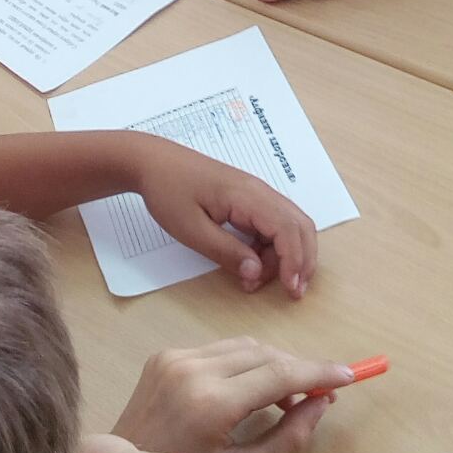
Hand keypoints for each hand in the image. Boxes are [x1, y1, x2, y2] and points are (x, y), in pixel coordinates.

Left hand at [113, 339, 354, 452]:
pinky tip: (251, 392)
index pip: (279, 374)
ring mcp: (173, 358)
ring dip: (272, 364)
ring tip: (288, 398)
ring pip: (242, 347)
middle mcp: (191, 370)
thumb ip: (290, 437)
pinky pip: (217, 351)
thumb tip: (322, 402)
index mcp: (210, 403)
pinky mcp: (163, 356)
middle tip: (321, 393)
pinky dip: (243, 364)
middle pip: (264, 353)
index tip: (349, 375)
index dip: (318, 372)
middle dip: (298, 368)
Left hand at [132, 135, 315, 297]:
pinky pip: (271, 223)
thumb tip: (257, 272)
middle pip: (299, 226)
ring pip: (288, 225)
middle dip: (301, 260)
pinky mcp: (246, 198)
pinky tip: (253, 263)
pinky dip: (271, 246)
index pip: (288, 229)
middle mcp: (259, 191)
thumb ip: (226, 252)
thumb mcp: (192, 230)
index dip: (294, 261)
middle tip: (291, 291)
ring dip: (285, 255)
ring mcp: (254, 193)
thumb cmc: (167, 190)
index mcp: (248, 196)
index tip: (290, 289)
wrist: (151, 161)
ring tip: (259, 280)